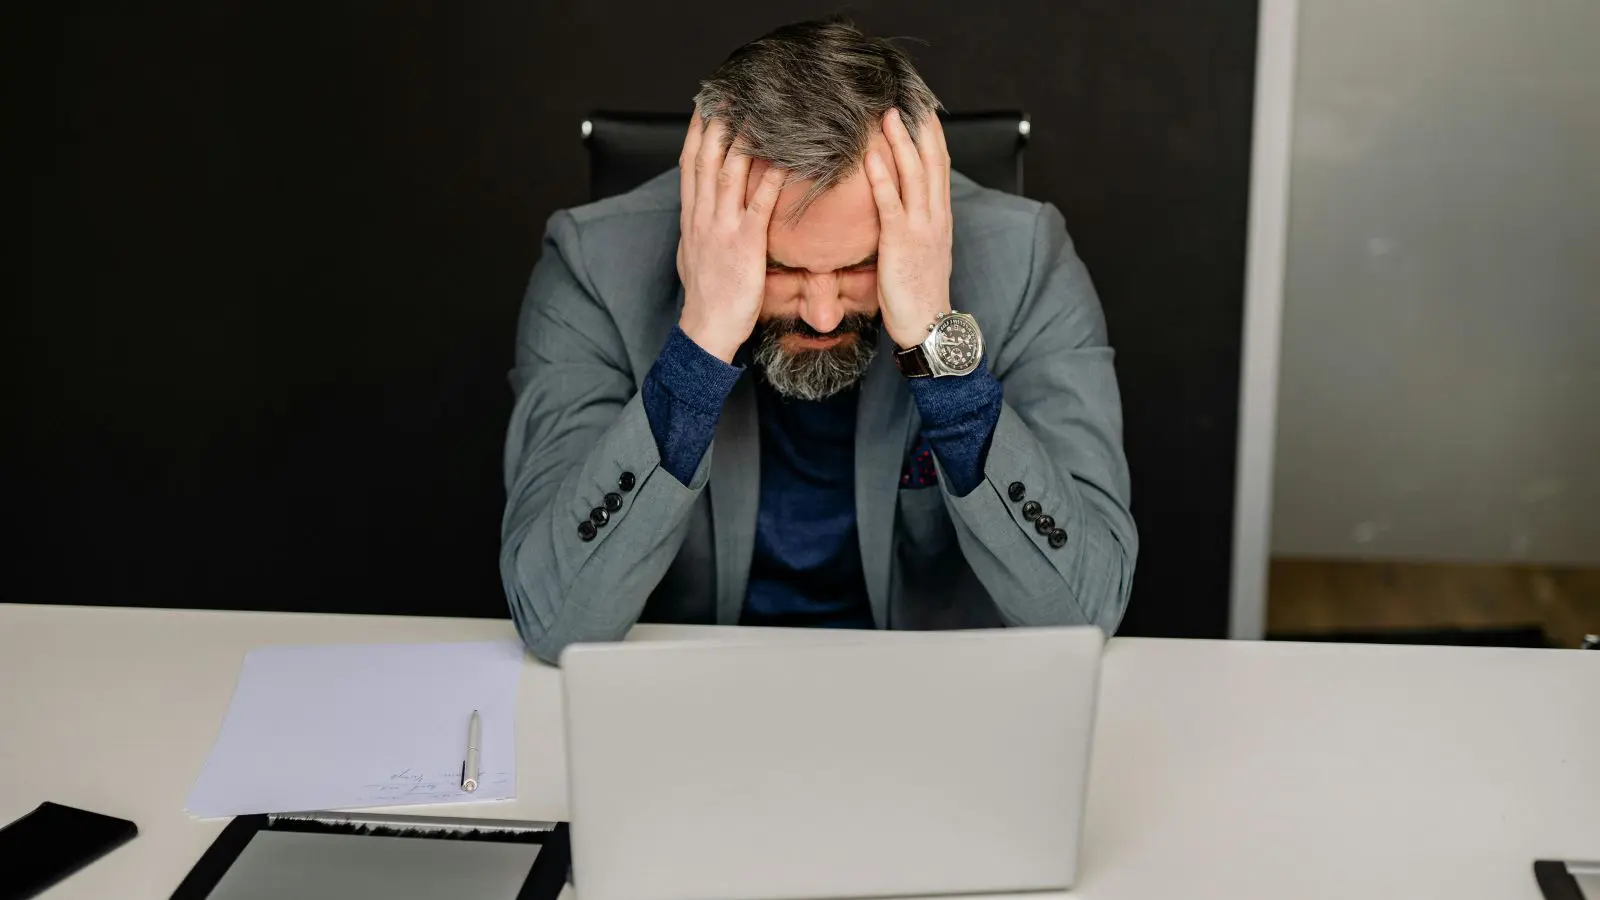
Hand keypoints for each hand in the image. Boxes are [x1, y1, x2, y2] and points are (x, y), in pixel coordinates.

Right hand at [676, 114, 786, 362]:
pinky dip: (769, 181)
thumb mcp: (693, 252)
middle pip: (705, 159)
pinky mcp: (745, 244)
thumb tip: (702, 208)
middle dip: (716, 123)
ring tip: (753, 113)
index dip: (696, 132)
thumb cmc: (706, 295)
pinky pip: (758, 206)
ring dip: (741, 141)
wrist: (706, 328)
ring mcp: (722, 228)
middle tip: (728, 94)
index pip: (689, 164)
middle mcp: (703, 216)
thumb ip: (700, 226)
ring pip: (729, 174)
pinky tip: (781, 161)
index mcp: (691, 217)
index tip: (704, 106)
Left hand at [864, 108, 953, 349]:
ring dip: (900, 142)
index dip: (933, 137)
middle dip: (920, 129)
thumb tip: (901, 210)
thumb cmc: (919, 293)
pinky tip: (871, 156)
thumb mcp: (923, 253)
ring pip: (915, 175)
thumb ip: (915, 227)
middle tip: (906, 100)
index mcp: (941, 219)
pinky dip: (882, 177)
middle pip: (932, 162)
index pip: (941, 168)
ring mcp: (921, 228)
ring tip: (887, 116)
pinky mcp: (901, 242)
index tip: (923, 112)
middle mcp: (936, 217)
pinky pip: (891, 203)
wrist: (928, 324)